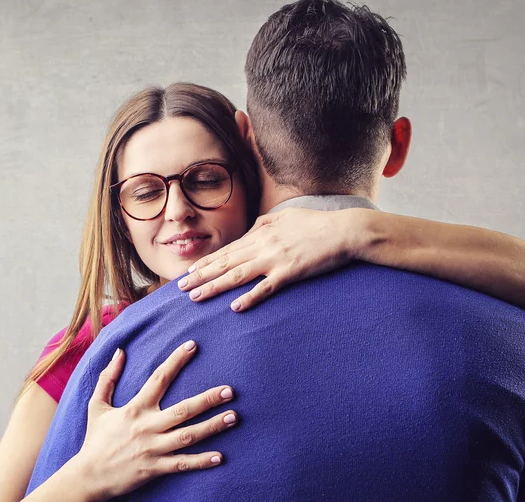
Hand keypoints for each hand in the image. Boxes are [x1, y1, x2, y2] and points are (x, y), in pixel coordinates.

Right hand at [74, 341, 236, 500]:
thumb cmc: (95, 440)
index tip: (193, 346)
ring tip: (233, 417)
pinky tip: (220, 456)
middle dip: (207, 399)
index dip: (176, 360)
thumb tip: (119, 351)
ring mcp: (152, 448)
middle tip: (230, 390)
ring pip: (188, 436)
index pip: (159, 378)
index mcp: (135, 408)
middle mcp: (147, 426)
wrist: (86, 478)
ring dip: (212, 426)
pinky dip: (201, 461)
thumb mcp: (96, 406)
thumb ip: (108, 378)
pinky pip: (182, 464)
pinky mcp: (154, 468)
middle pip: (183, 409)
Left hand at [178, 208, 356, 311]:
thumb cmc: (317, 223)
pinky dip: (250, 297)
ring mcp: (276, 259)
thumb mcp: (287, 216)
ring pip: (238, 275)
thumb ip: (267, 223)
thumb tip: (254, 228)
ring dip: (214, 286)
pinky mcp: (291, 272)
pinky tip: (235, 307)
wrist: (344, 230)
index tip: (191, 271)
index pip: (229, 250)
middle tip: (180, 287)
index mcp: (262, 233)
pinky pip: (266, 288)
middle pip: (226, 262)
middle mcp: (264, 245)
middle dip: (201, 275)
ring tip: (196, 297)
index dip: (207, 261)